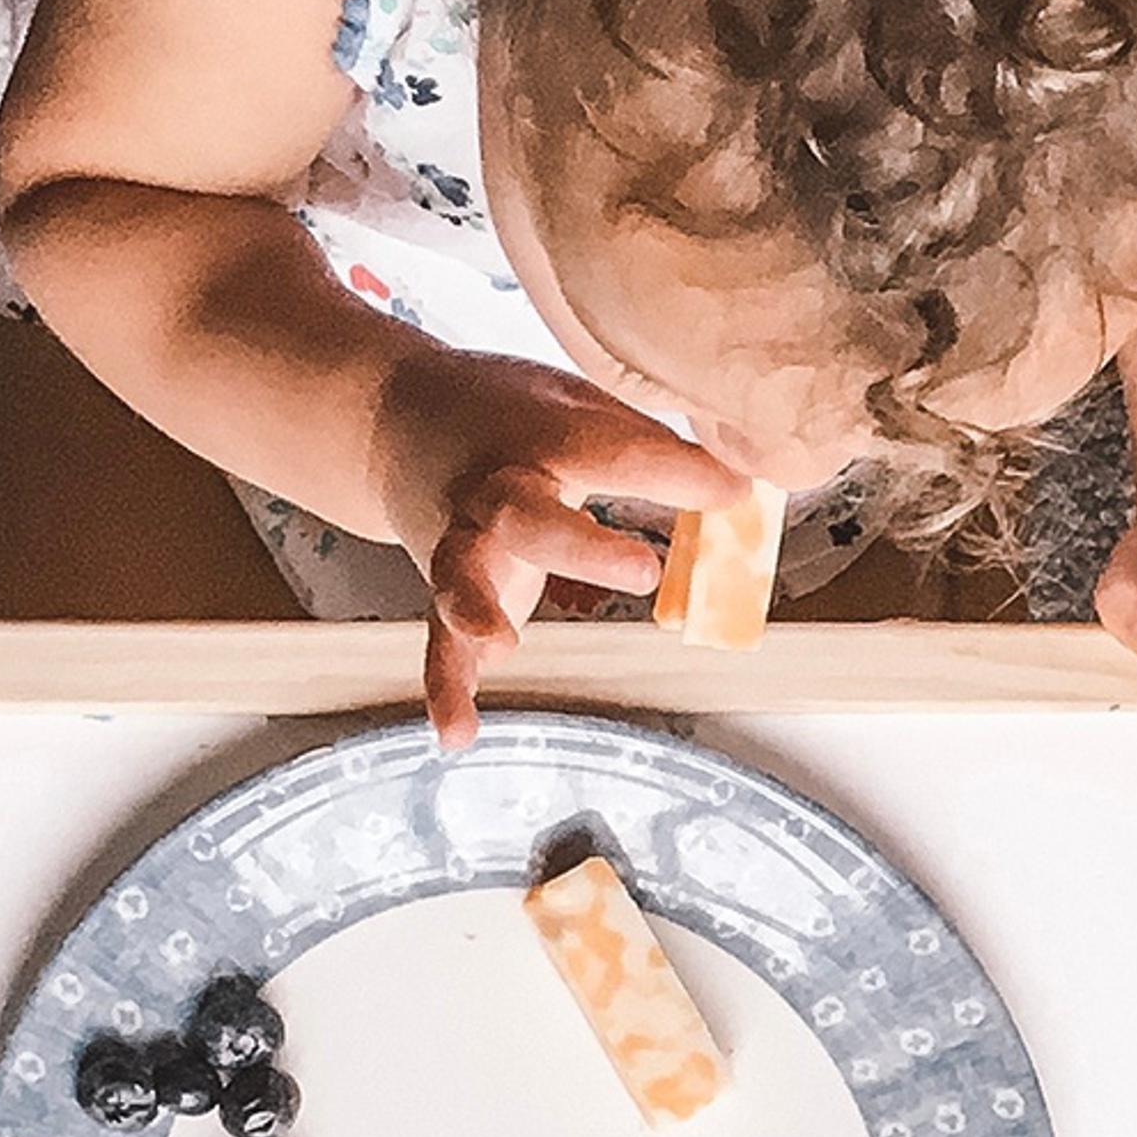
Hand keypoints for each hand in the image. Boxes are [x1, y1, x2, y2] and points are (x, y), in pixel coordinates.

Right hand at [368, 347, 745, 748]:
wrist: (393, 420)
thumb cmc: (512, 414)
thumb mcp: (581, 402)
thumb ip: (652, 447)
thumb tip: (743, 485)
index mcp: (542, 435)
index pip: (614, 453)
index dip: (678, 473)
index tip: (735, 491)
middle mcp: (495, 490)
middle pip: (526, 515)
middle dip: (582, 545)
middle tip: (645, 571)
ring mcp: (459, 542)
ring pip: (462, 573)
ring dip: (478, 608)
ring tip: (500, 645)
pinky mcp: (440, 588)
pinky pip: (438, 641)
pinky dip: (446, 687)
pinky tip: (457, 733)